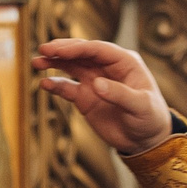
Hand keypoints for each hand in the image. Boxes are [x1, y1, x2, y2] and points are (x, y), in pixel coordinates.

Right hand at [32, 39, 172, 155]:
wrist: (145, 140)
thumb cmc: (149, 118)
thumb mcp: (141, 106)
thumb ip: (121, 94)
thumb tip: (97, 84)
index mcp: (124, 62)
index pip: (97, 49)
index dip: (77, 47)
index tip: (58, 50)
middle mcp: (107, 67)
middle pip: (81, 53)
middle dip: (62, 50)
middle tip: (43, 49)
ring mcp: (94, 81)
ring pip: (71, 66)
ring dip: (54, 63)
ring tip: (36, 62)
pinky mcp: (85, 97)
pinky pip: (67, 88)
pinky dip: (55, 85)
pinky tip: (45, 84)